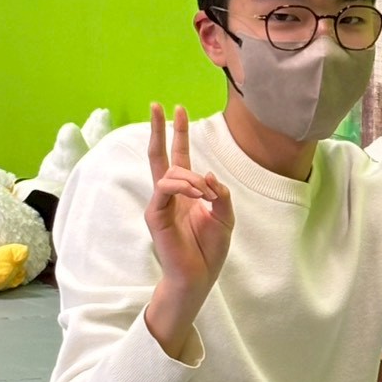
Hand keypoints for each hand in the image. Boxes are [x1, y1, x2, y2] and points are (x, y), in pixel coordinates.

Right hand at [145, 103, 233, 296]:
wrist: (198, 276)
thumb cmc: (210, 250)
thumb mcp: (225, 217)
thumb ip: (220, 193)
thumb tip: (207, 176)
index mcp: (186, 193)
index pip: (180, 157)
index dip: (179, 133)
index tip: (178, 110)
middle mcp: (171, 195)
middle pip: (161, 156)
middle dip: (159, 129)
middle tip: (156, 105)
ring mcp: (160, 204)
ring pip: (170, 172)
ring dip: (192, 178)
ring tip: (206, 194)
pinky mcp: (155, 215)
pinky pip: (164, 188)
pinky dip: (182, 186)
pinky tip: (196, 195)